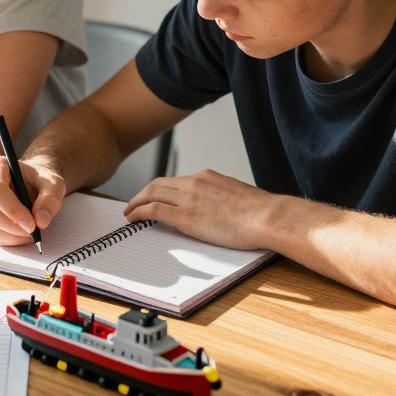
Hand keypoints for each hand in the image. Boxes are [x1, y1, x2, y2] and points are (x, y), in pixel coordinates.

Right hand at [0, 156, 66, 245]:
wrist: (30, 185)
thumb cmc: (39, 181)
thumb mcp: (54, 184)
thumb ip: (50, 199)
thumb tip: (41, 220)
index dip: (13, 210)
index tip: (32, 224)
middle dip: (12, 227)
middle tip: (33, 232)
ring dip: (10, 236)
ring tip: (29, 233)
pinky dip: (5, 240)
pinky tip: (19, 234)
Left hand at [123, 169, 273, 249]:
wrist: (266, 217)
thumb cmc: (260, 212)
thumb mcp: (236, 195)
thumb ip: (220, 197)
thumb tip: (214, 207)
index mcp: (207, 176)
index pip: (176, 180)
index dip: (160, 188)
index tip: (153, 196)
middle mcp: (194, 182)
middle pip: (158, 184)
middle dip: (143, 193)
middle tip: (134, 203)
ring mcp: (188, 198)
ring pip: (151, 194)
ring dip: (136, 202)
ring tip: (129, 212)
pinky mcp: (185, 216)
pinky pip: (153, 210)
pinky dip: (139, 212)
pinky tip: (133, 219)